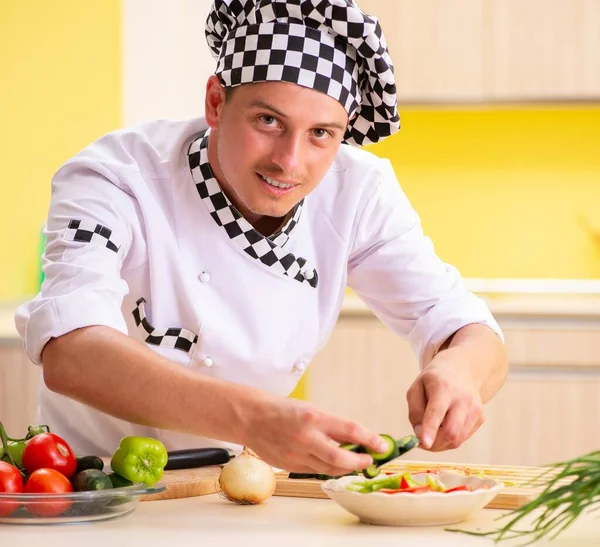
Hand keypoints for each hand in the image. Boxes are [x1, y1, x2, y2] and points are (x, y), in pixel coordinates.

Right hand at [243, 396, 388, 474]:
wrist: (251, 418)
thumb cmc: (282, 410)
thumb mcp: (310, 410)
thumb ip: (331, 426)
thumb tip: (354, 439)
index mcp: (314, 418)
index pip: (349, 430)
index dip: (369, 439)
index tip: (382, 445)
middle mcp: (306, 438)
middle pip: (341, 459)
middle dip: (360, 462)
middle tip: (370, 459)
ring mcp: (297, 454)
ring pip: (329, 469)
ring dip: (346, 468)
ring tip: (355, 462)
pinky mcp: (290, 466)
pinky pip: (315, 471)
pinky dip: (328, 468)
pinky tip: (334, 464)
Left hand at [406, 348, 484, 451]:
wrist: (461, 369)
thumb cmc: (433, 381)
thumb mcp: (416, 388)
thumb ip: (414, 412)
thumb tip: (420, 435)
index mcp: (443, 387)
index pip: (437, 412)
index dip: (430, 429)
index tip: (424, 443)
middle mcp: (463, 398)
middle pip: (451, 431)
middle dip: (434, 444)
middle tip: (421, 443)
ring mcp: (475, 408)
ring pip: (457, 439)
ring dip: (441, 443)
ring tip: (432, 432)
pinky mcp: (481, 417)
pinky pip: (462, 438)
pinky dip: (450, 439)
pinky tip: (445, 425)